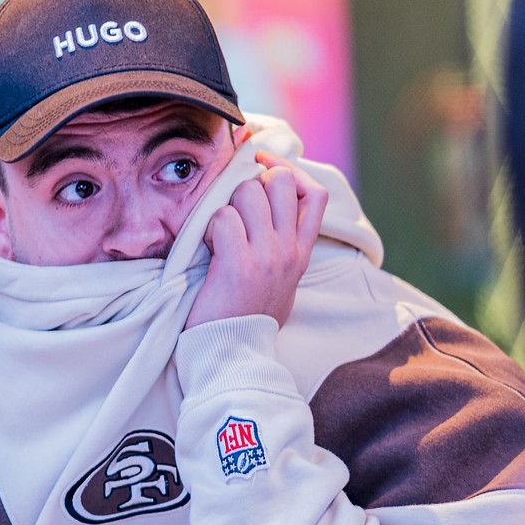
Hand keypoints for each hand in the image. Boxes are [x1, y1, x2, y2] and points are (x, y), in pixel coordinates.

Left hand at [186, 152, 327, 328]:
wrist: (234, 356)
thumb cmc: (248, 319)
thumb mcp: (281, 283)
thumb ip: (283, 250)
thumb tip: (270, 215)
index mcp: (301, 253)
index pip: (315, 193)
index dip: (289, 170)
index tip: (264, 168)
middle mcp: (289, 250)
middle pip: (282, 181)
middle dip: (252, 181)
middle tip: (233, 202)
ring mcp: (266, 255)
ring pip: (248, 191)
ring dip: (226, 204)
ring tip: (219, 232)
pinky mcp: (238, 264)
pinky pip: (223, 217)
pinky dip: (209, 227)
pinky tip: (208, 248)